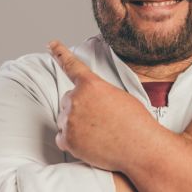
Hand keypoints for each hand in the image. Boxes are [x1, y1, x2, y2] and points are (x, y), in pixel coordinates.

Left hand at [48, 40, 157, 171]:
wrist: (141, 148)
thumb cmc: (136, 123)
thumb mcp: (120, 97)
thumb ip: (98, 94)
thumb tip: (88, 104)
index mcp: (91, 85)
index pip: (72, 66)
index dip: (60, 53)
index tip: (50, 43)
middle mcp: (76, 99)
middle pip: (68, 100)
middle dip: (80, 108)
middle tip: (100, 120)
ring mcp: (69, 120)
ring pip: (65, 119)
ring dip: (77, 125)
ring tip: (99, 134)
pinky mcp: (68, 140)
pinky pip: (62, 138)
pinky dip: (73, 142)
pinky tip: (90, 144)